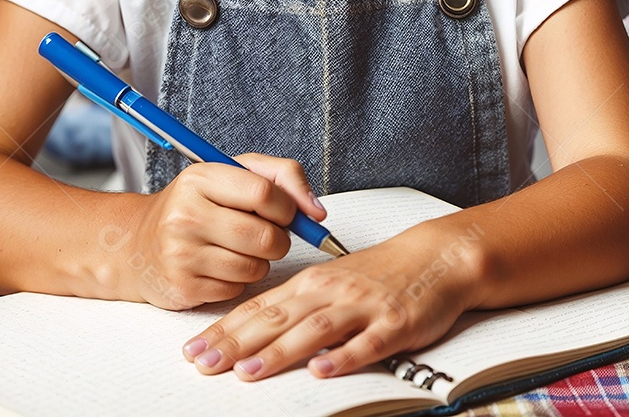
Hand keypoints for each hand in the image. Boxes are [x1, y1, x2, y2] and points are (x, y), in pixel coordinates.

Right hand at [117, 154, 325, 310]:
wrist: (137, 244)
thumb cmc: (196, 205)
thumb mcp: (231, 174)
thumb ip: (282, 177)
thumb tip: (317, 212)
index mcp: (200, 178)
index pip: (264, 192)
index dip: (288, 207)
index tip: (287, 212)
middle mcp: (186, 215)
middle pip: (266, 237)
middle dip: (279, 240)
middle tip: (268, 235)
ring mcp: (181, 254)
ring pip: (256, 268)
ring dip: (259, 262)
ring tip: (240, 249)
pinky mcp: (182, 288)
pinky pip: (237, 291)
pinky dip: (238, 281)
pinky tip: (220, 267)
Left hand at [183, 220, 474, 380]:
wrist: (434, 257)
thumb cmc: (381, 272)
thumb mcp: (333, 281)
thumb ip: (298, 305)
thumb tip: (255, 331)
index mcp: (313, 282)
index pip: (260, 306)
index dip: (225, 328)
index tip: (194, 347)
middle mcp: (331, 291)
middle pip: (278, 318)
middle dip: (237, 342)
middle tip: (204, 362)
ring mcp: (362, 308)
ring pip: (314, 330)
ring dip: (280, 351)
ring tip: (249, 371)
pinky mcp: (394, 324)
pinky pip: (366, 344)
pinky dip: (343, 358)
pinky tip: (323, 371)